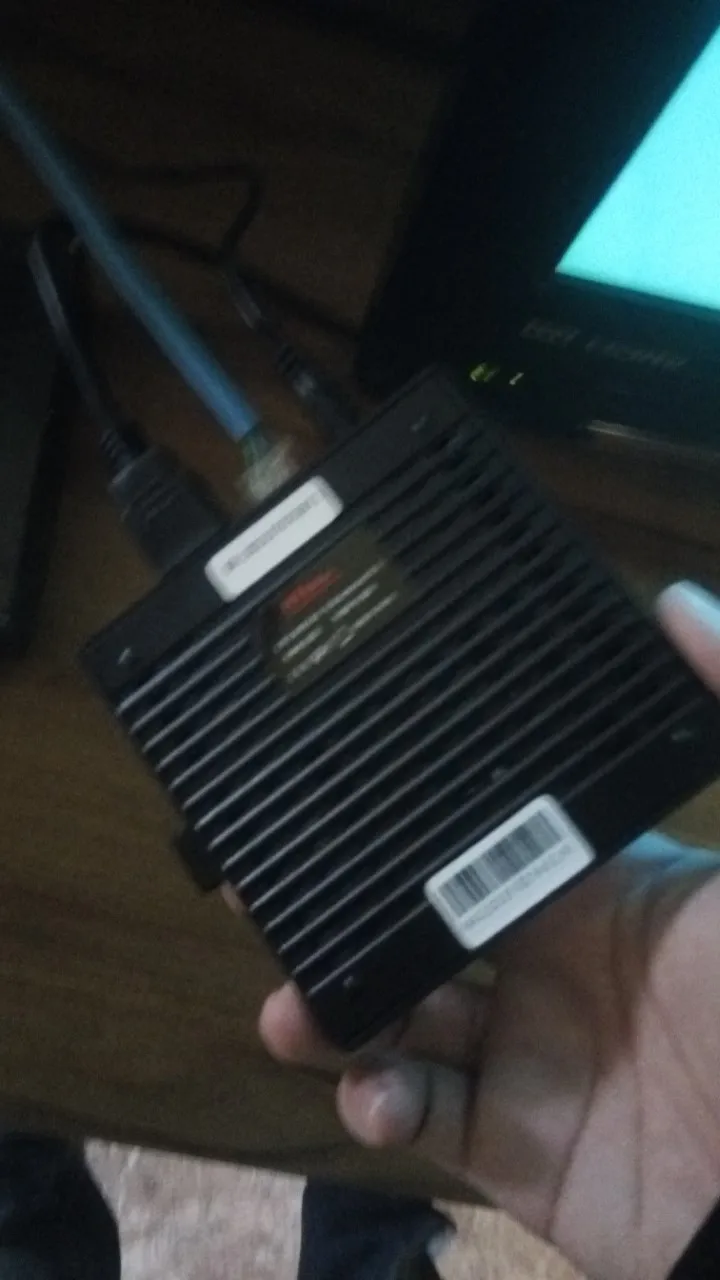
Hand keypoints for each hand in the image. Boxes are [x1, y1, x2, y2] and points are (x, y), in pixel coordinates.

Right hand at [255, 582, 719, 1279]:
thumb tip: (672, 598)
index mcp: (592, 886)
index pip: (475, 834)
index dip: (402, 815)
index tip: (328, 779)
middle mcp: (547, 962)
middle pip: (413, 920)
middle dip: (333, 906)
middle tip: (253, 883)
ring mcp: (526, 1054)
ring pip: (396, 1019)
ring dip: (330, 1008)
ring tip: (287, 1007)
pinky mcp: (514, 1144)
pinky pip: (420, 1118)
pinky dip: (375, 1103)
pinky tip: (370, 1089)